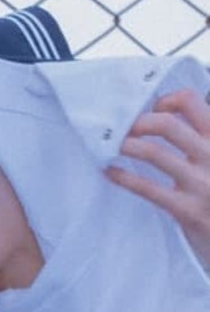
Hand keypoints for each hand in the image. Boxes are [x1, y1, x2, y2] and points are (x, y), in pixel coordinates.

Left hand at [106, 88, 209, 270]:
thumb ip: (198, 139)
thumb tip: (159, 116)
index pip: (190, 101)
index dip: (164, 101)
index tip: (150, 111)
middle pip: (167, 124)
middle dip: (138, 124)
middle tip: (124, 130)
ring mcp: (199, 183)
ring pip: (155, 153)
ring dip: (128, 147)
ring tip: (114, 146)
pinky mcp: (186, 210)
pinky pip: (149, 189)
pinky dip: (124, 177)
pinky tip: (111, 172)